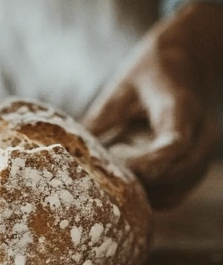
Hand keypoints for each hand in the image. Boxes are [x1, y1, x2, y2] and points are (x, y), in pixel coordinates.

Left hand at [84, 2, 222, 208]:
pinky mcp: (194, 169)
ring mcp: (201, 153)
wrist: (184, 65)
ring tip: (113, 177)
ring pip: (174, 191)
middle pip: (174, 175)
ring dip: (140, 194)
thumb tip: (62, 151)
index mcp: (180, 107)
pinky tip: (124, 187)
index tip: (114, 165)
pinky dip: (147, 199)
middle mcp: (200, 132)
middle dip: (136, 182)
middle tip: (103, 175)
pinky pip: (173, 196)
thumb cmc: (147, 77)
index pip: (175, 145)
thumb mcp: (119, 91)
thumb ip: (99, 121)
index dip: (145, 165)